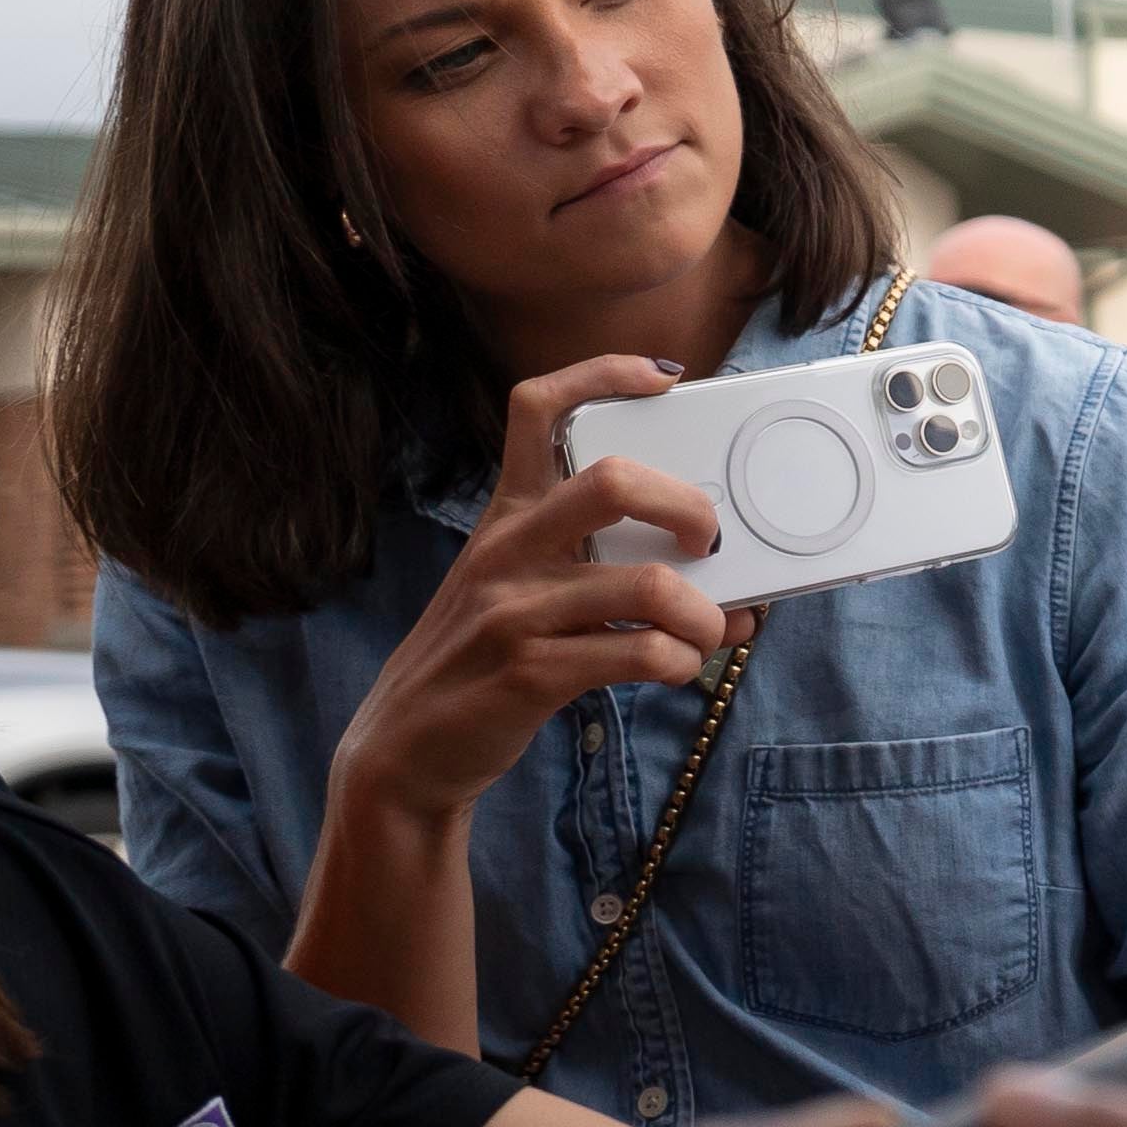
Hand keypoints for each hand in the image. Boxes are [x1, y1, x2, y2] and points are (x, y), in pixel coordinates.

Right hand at [320, 355, 737, 837]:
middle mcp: (506, 550)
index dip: (601, 375)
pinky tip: (677, 668)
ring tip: (709, 634)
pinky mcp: (528, 671)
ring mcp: (514, 610)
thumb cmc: (484, 661)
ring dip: (703, 614)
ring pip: (646, 583)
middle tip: (710, 546)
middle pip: (614, 482)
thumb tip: (722, 578)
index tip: (664, 379)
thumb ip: (596, 567)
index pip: (536, 409)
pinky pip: (637, 652)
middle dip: (690, 509)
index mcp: (506, 517)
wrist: (405, 751)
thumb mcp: (515, 590)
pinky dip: (680, 660)